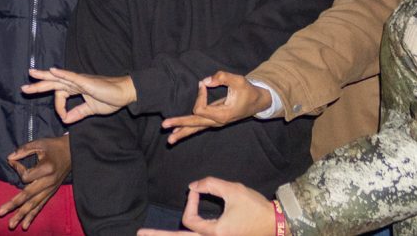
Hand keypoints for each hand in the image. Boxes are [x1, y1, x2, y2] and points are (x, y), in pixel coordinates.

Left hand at [0, 136, 71, 229]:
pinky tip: (25, 225)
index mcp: (47, 168)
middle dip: (13, 204)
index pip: (26, 176)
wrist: (72, 152)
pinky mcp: (51, 193)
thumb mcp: (39, 143)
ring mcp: (51, 189)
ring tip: (11, 225)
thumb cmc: (54, 146)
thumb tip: (9, 158)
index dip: (17, 168)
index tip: (12, 161)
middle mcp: (49, 182)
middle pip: (28, 195)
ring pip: (34, 204)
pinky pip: (40, 206)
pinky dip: (32, 216)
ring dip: (22, 215)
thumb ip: (24, 150)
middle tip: (0, 212)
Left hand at [21, 67, 136, 123]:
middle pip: (53, 82)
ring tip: (31, 74)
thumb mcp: (91, 110)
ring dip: (44, 76)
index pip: (60, 96)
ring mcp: (80, 80)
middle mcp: (75, 82)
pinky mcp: (86, 81)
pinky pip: (72, 76)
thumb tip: (65, 120)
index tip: (64, 118)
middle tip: (23, 88)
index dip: (59, 108)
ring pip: (58, 77)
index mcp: (76, 88)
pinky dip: (62, 73)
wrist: (125, 94)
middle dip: (38, 85)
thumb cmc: (110, 99)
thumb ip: (78, 113)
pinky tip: (52, 70)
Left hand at [135, 176, 274, 235]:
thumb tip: (192, 187)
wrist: (277, 224)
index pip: (190, 218)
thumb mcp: (234, 190)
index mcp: (216, 233)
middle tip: (139, 233)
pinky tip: (177, 233)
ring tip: (150, 235)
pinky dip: (187, 235)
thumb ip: (210, 184)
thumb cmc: (256, 208)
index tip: (198, 189)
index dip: (190, 201)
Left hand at [160, 71, 271, 144]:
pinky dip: (188, 129)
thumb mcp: (239, 81)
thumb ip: (222, 77)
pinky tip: (177, 133)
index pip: (201, 108)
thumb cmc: (248, 91)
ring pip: (196, 129)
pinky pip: (198, 126)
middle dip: (179, 123)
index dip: (199, 95)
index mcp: (223, 115)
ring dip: (182, 132)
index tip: (204, 84)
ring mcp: (215, 122)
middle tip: (164, 125)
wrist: (258, 102)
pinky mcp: (213, 120)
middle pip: (194, 124)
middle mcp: (217, 122)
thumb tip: (206, 81)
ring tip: (169, 140)